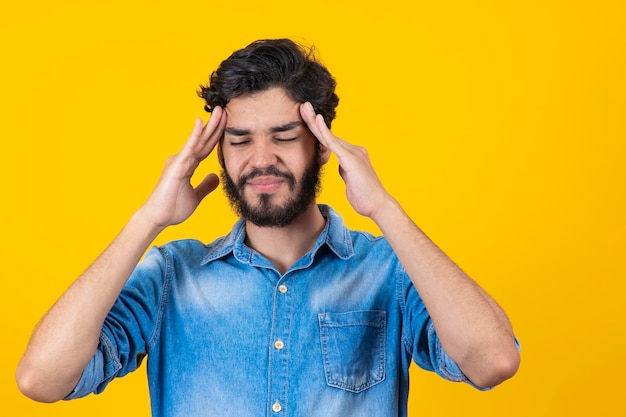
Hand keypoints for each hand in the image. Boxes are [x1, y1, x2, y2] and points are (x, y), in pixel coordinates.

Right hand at [141, 107, 226, 228]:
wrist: (157, 218)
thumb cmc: (172, 208)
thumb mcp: (196, 196)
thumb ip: (205, 186)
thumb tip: (216, 177)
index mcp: (189, 165)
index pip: (207, 147)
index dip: (217, 136)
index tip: (228, 123)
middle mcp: (184, 159)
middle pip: (204, 140)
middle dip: (216, 125)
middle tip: (226, 109)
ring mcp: (179, 161)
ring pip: (198, 140)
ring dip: (209, 125)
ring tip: (219, 110)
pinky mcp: (176, 166)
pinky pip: (188, 149)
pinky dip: (195, 136)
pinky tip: (201, 123)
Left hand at [300, 102, 391, 218]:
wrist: (378, 205)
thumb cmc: (365, 197)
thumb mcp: (351, 181)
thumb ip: (345, 170)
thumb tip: (341, 166)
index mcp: (352, 155)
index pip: (331, 141)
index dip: (317, 131)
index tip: (306, 120)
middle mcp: (354, 150)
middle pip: (328, 134)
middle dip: (313, 120)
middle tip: (302, 107)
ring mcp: (353, 153)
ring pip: (329, 136)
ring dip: (314, 122)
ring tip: (304, 108)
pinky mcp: (351, 159)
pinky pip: (334, 143)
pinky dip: (323, 131)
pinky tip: (316, 120)